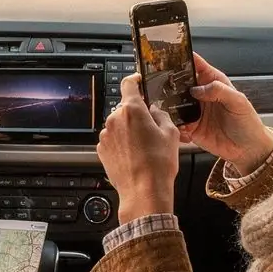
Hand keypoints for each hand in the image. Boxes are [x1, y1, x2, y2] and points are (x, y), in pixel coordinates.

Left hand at [98, 75, 179, 223]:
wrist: (144, 192)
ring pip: (119, 125)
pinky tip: (135, 155)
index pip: (128, 84)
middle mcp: (114, 119)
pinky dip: (122, 143)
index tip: (138, 80)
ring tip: (145, 147)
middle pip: (125, 108)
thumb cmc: (158, 164)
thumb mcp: (171, 133)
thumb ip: (161, 115)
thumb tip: (155, 111)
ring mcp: (106, 135)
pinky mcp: (102, 150)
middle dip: (137, 114)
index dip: (134, 80)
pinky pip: (113, 139)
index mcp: (132, 110)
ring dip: (129, 130)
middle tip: (152, 128)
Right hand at [176, 52, 272, 172]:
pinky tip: (177, 126)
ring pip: (174, 103)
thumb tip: (197, 89)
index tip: (170, 55)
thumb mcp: (238, 102)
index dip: (183, 58)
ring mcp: (195, 111)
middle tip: (158, 83)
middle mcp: (202, 95)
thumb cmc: (248, 123)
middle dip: (169, 82)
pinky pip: (177, 123)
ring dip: (169, 104)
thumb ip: (219, 90)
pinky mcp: (191, 128)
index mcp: (213, 82)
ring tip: (164, 106)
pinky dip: (173, 124)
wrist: (248, 150)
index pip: (196, 64)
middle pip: (180, 82)